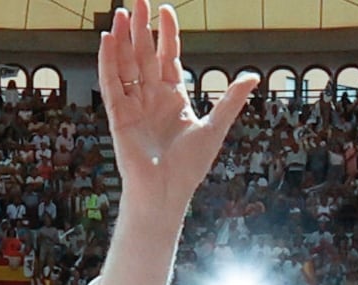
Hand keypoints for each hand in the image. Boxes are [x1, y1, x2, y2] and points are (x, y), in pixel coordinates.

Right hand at [98, 0, 257, 209]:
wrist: (167, 192)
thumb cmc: (190, 167)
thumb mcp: (215, 128)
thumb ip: (230, 100)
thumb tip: (251, 77)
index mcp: (174, 97)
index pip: (168, 57)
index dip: (166, 34)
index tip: (165, 10)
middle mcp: (151, 97)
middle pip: (144, 55)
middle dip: (140, 28)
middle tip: (136, 0)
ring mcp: (134, 106)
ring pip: (126, 65)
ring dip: (122, 40)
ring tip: (119, 13)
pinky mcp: (119, 117)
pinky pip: (111, 85)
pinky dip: (108, 63)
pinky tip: (106, 41)